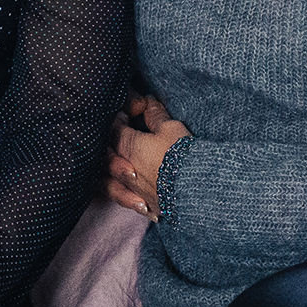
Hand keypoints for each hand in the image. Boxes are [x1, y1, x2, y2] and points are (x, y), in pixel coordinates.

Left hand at [105, 94, 188, 220]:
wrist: (198, 190)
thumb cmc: (182, 155)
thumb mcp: (171, 128)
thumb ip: (155, 115)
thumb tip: (148, 101)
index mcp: (129, 147)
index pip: (115, 130)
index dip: (119, 120)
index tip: (126, 114)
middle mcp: (126, 170)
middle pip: (108, 155)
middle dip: (111, 143)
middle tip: (122, 134)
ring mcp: (133, 190)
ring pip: (110, 180)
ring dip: (114, 170)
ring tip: (122, 164)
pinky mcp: (145, 205)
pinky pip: (126, 200)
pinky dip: (126, 195)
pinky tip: (133, 194)